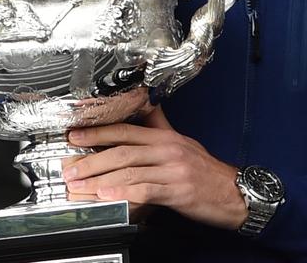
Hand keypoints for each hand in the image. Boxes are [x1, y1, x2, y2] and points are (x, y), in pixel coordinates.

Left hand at [63, 107, 248, 229]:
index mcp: (167, 137)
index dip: (98, 132)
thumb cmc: (207, 172)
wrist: (235, 192)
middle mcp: (169, 150)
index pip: (127, 130)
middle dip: (92, 159)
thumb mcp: (184, 143)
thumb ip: (160, 128)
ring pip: (129, 171)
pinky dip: (124, 193)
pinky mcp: (178, 190)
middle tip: (71, 168)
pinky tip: (108, 197)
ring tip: (80, 187)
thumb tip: (144, 109)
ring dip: (100, 180)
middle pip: (123, 150)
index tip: (75, 135)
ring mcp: (174, 169)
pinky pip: (146, 190)